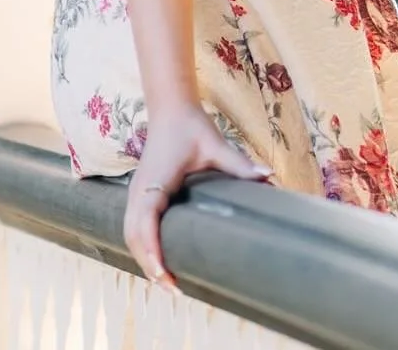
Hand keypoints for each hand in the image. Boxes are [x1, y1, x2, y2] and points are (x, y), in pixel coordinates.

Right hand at [124, 102, 271, 288]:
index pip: (145, 223)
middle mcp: (139, 189)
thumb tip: (268, 177)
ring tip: (168, 282)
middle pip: (132, 237)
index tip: (165, 275)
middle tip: (175, 289)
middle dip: (149, 265)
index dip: (151, 252)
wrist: (170, 107)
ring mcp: (135, 192)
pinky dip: (141, 247)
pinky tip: (158, 261)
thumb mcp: (215, 144)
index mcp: (155, 181)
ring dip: (144, 259)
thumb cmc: (190, 125)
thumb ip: (238, 164)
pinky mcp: (139, 193)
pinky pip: (133, 226)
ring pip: (129, 234)